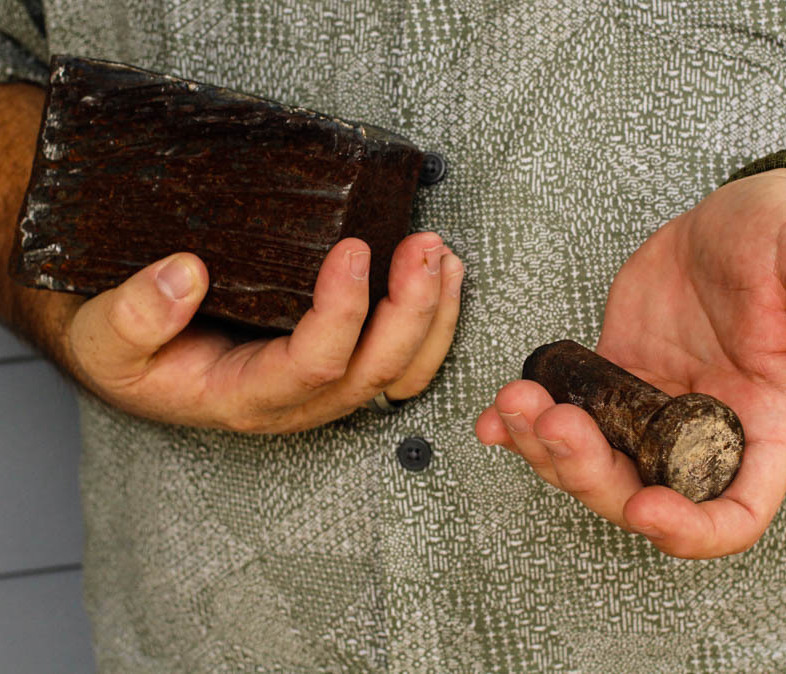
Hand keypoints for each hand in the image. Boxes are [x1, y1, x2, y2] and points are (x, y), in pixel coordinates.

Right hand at [65, 231, 462, 431]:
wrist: (136, 356)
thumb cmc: (128, 353)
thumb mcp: (103, 339)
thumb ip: (133, 317)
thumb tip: (185, 274)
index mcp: (245, 397)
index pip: (313, 364)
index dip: (342, 311)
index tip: (351, 249)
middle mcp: (297, 399)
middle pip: (377, 371)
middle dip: (412, 309)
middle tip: (423, 248)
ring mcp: (324, 386)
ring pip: (402, 371)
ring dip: (434, 316)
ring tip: (444, 257)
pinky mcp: (338, 365)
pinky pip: (400, 359)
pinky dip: (430, 321)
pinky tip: (439, 276)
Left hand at [476, 168, 785, 558]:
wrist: (740, 218)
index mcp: (761, 423)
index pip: (735, 510)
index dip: (691, 529)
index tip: (644, 507)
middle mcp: (701, 428)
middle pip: (639, 492)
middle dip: (588, 474)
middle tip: (553, 425)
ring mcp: (651, 406)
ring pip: (591, 461)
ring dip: (543, 449)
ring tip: (512, 404)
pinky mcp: (613, 375)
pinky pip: (566, 414)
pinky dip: (524, 425)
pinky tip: (494, 415)